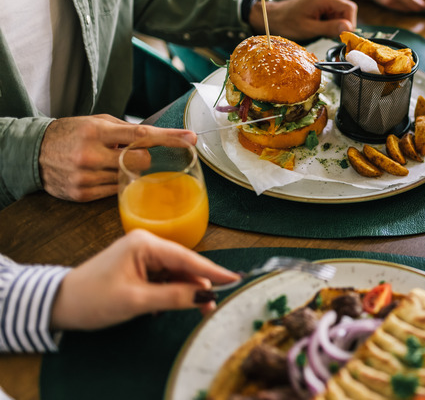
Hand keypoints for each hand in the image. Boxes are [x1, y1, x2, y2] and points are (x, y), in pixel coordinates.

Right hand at [39, 114, 196, 201]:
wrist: (33, 152)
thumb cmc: (72, 133)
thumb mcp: (97, 122)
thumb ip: (126, 130)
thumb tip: (158, 137)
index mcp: (97, 131)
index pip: (142, 134)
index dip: (170, 137)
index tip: (191, 137)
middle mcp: (91, 154)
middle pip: (142, 161)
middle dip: (143, 158)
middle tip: (128, 154)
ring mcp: (86, 176)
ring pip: (130, 178)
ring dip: (126, 171)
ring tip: (106, 162)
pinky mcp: (82, 194)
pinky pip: (116, 192)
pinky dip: (115, 183)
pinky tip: (100, 174)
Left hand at [50, 230, 239, 329]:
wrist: (59, 304)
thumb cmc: (92, 299)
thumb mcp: (136, 301)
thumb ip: (173, 297)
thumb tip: (205, 296)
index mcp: (145, 244)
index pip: (187, 258)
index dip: (213, 272)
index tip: (235, 280)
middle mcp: (146, 244)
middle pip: (184, 265)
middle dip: (199, 286)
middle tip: (212, 308)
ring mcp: (143, 255)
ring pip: (177, 273)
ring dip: (186, 292)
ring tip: (196, 311)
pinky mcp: (139, 267)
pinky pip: (165, 278)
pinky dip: (172, 292)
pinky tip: (171, 305)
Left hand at [250, 0, 356, 39]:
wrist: (272, 18)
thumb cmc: (287, 22)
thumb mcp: (309, 29)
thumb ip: (330, 28)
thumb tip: (348, 28)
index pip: (350, 8)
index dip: (350, 23)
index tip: (342, 35)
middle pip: (347, 12)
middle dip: (341, 26)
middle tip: (328, 35)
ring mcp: (324, 1)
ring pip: (341, 16)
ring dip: (335, 27)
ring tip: (320, 31)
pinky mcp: (321, 6)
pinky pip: (334, 16)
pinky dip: (330, 25)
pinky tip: (319, 29)